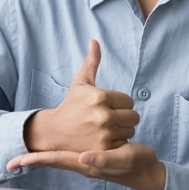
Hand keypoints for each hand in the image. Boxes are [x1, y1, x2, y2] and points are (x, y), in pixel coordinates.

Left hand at [6, 142, 166, 189]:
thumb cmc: (135, 164)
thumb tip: (82, 157)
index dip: (35, 160)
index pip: (54, 160)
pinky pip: (68, 154)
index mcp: (85, 163)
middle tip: (10, 161)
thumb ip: (102, 159)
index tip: (15, 162)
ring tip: (23, 155)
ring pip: (58, 157)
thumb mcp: (121, 158)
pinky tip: (51, 149)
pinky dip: (55, 152)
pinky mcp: (91, 155)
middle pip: (51, 160)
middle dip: (32, 160)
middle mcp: (81, 162)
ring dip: (41, 156)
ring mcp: (85, 160)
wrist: (146, 171)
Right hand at [24, 40, 139, 152]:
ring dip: (121, 130)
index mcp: (100, 96)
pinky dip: (117, 142)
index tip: (107, 107)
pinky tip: (103, 139)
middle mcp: (103, 115)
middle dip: (123, 117)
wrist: (55, 132)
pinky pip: (124, 143)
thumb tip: (95, 40)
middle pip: (133, 116)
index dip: (120, 104)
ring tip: (104, 129)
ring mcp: (104, 133)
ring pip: (130, 130)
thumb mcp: (80, 82)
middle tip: (107, 119)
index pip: (129, 101)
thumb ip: (92, 62)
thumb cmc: (71, 105)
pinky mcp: (104, 149)